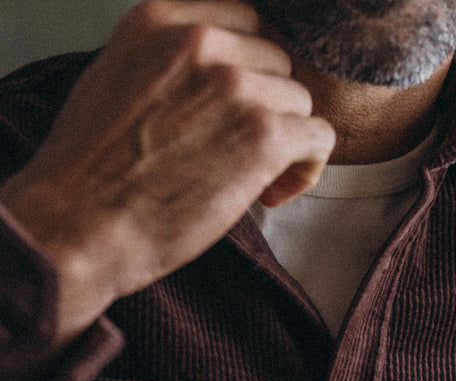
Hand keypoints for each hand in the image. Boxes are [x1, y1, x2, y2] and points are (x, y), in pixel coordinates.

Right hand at [0, 0, 335, 347]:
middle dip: (265, 107)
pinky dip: (306, 168)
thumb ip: (164, 63)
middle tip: (241, 153)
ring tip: (254, 180)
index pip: (242, 22)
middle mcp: (201, 42)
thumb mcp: (112, 82)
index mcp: (160, 20)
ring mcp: (235, 86)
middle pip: (274, 61)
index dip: (248, 70)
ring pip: (298, 100)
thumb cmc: (90, 174)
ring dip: (285, 141)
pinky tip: (275, 192)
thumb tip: (204, 76)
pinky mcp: (262, 135)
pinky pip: (319, 137)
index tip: (237, 108)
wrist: (78, 227)